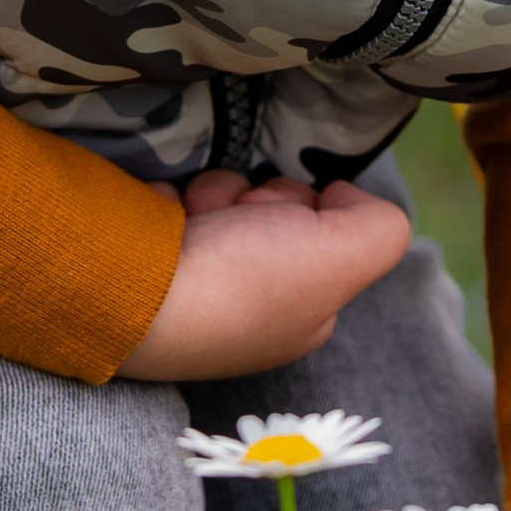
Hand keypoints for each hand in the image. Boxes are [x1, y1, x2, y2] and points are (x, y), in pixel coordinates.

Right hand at [117, 167, 410, 382]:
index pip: (330, 236)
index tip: (293, 227)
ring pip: (232, 198)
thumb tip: (343, 194)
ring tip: (198, 218)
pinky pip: (180, 200)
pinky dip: (175, 199)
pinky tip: (168, 216)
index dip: (315, 216)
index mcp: (301, 317)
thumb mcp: (344, 257)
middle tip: (242, 219)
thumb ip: (378, 226)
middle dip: (263, 200)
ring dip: (219, 193)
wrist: (132, 291)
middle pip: (280, 211)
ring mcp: (199, 283)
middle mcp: (254, 305)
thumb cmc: (244, 280)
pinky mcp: (153, 257)